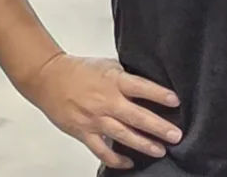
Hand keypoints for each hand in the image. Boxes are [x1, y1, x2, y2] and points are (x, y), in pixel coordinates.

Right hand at [19, 53, 181, 169]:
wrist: (50, 79)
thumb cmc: (80, 70)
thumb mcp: (109, 65)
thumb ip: (127, 76)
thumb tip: (148, 86)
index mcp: (115, 81)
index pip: (142, 88)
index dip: (159, 95)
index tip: (176, 102)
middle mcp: (107, 102)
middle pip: (136, 116)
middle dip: (158, 127)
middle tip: (175, 135)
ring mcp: (95, 120)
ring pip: (122, 136)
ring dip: (143, 144)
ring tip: (160, 150)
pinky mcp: (84, 133)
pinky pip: (101, 150)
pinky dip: (115, 159)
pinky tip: (129, 162)